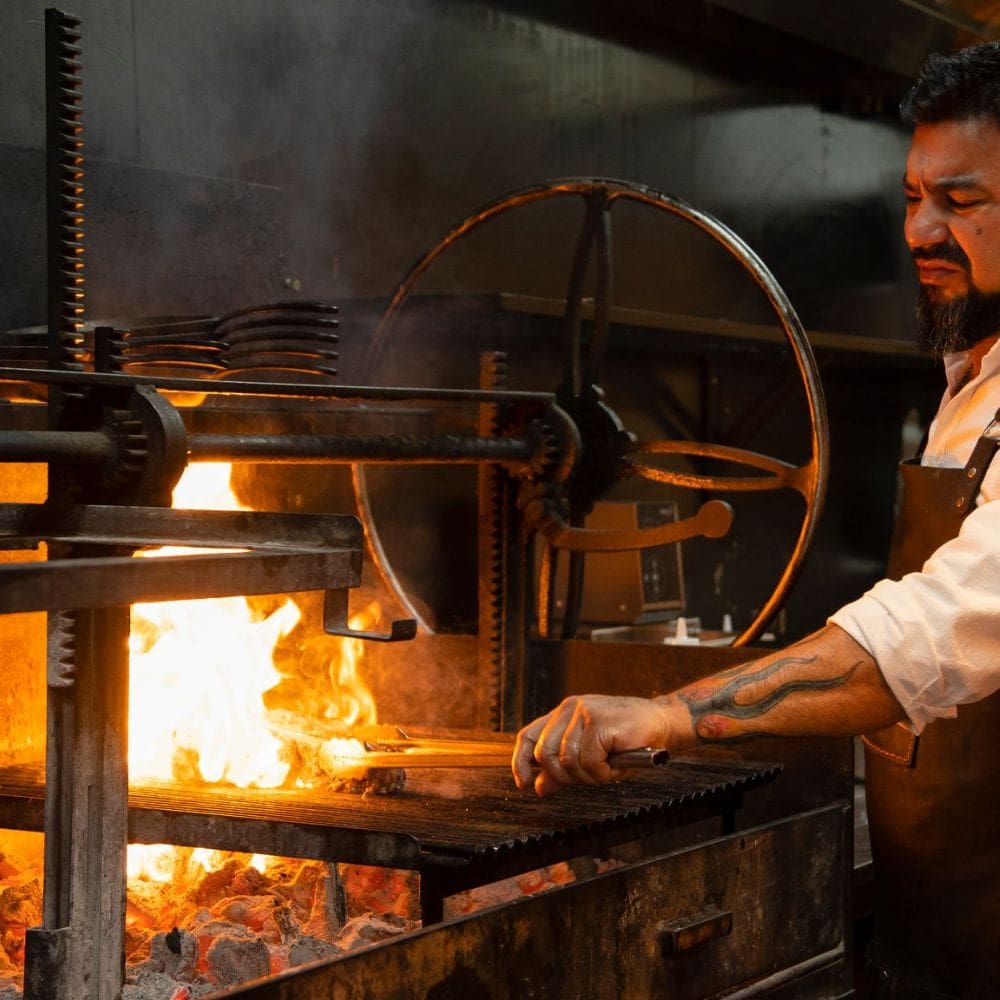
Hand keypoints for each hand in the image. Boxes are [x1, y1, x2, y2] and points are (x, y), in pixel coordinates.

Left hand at [511, 694, 677, 796]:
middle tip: (592, 775)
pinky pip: (588, 762)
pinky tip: (617, 762)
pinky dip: (604, 772)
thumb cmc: (628, 741)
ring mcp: (582, 713)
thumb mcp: (591, 758)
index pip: (528, 736)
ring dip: (589, 775)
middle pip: (544, 754)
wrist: (662, 722)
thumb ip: (564, 769)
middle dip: (565, 776)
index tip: (524, 783)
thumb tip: (538, 787)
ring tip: (608, 766)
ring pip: (566, 761)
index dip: (520, 762)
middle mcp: (569, 709)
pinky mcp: (597, 722)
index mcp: (563, 714)